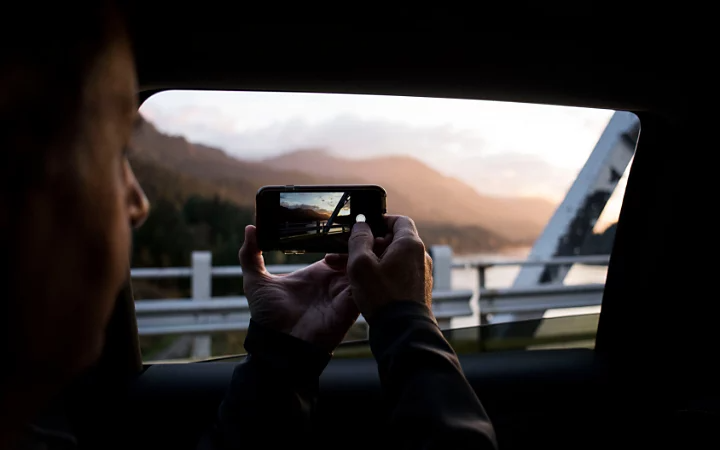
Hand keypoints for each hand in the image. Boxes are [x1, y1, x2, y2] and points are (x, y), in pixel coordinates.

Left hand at [239, 225, 358, 351]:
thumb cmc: (268, 317)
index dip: (341, 234)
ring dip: (364, 252)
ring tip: (363, 238)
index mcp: (318, 272)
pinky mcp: (351, 305)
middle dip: (359, 240)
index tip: (341, 219)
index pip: (337, 247)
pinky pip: (364, 285)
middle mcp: (334, 281)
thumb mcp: (256, 281)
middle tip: (357, 226)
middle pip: (354, 255)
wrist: (278, 345)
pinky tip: (358, 260)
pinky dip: (364, 272)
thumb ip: (251, 254)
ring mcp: (345, 293)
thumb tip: (250, 228)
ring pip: (363, 266)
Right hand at [344, 215, 432, 320]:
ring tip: (355, 270)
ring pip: (396, 258)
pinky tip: (370, 285)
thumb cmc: (383, 297)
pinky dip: (385, 273)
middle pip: (395, 240)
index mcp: (410, 244)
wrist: (403, 330)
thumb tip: (361, 225)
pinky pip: (400, 273)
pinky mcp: (418, 288)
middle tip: (352, 252)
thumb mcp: (361, 265)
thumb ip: (359, 240)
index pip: (399, 220)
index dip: (381, 220)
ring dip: (376, 260)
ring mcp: (421, 273)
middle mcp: (420, 256)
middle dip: (372, 244)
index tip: (365, 227)